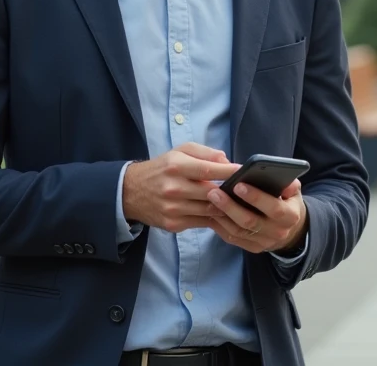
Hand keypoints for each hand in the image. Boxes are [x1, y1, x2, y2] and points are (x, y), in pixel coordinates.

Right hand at [121, 143, 238, 233]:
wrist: (131, 192)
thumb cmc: (162, 168)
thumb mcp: (179, 151)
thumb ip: (205, 153)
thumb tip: (227, 162)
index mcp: (176, 166)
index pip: (208, 169)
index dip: (229, 172)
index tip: (244, 172)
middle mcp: (174, 189)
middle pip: (212, 193)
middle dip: (230, 192)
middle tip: (246, 190)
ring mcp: (173, 209)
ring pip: (209, 210)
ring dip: (226, 207)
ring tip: (239, 202)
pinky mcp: (173, 224)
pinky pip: (202, 222)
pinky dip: (214, 218)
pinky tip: (223, 213)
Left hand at [206, 179, 306, 253]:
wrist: (291, 230)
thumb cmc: (288, 202)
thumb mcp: (294, 191)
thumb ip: (288, 183)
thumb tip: (273, 173)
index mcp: (290, 216)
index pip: (273, 208)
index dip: (256, 197)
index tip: (238, 185)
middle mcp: (278, 232)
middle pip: (251, 221)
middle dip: (231, 206)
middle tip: (214, 192)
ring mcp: (264, 243)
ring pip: (238, 231)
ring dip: (222, 216)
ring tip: (210, 200)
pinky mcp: (252, 248)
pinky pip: (233, 238)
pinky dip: (220, 226)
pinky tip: (210, 212)